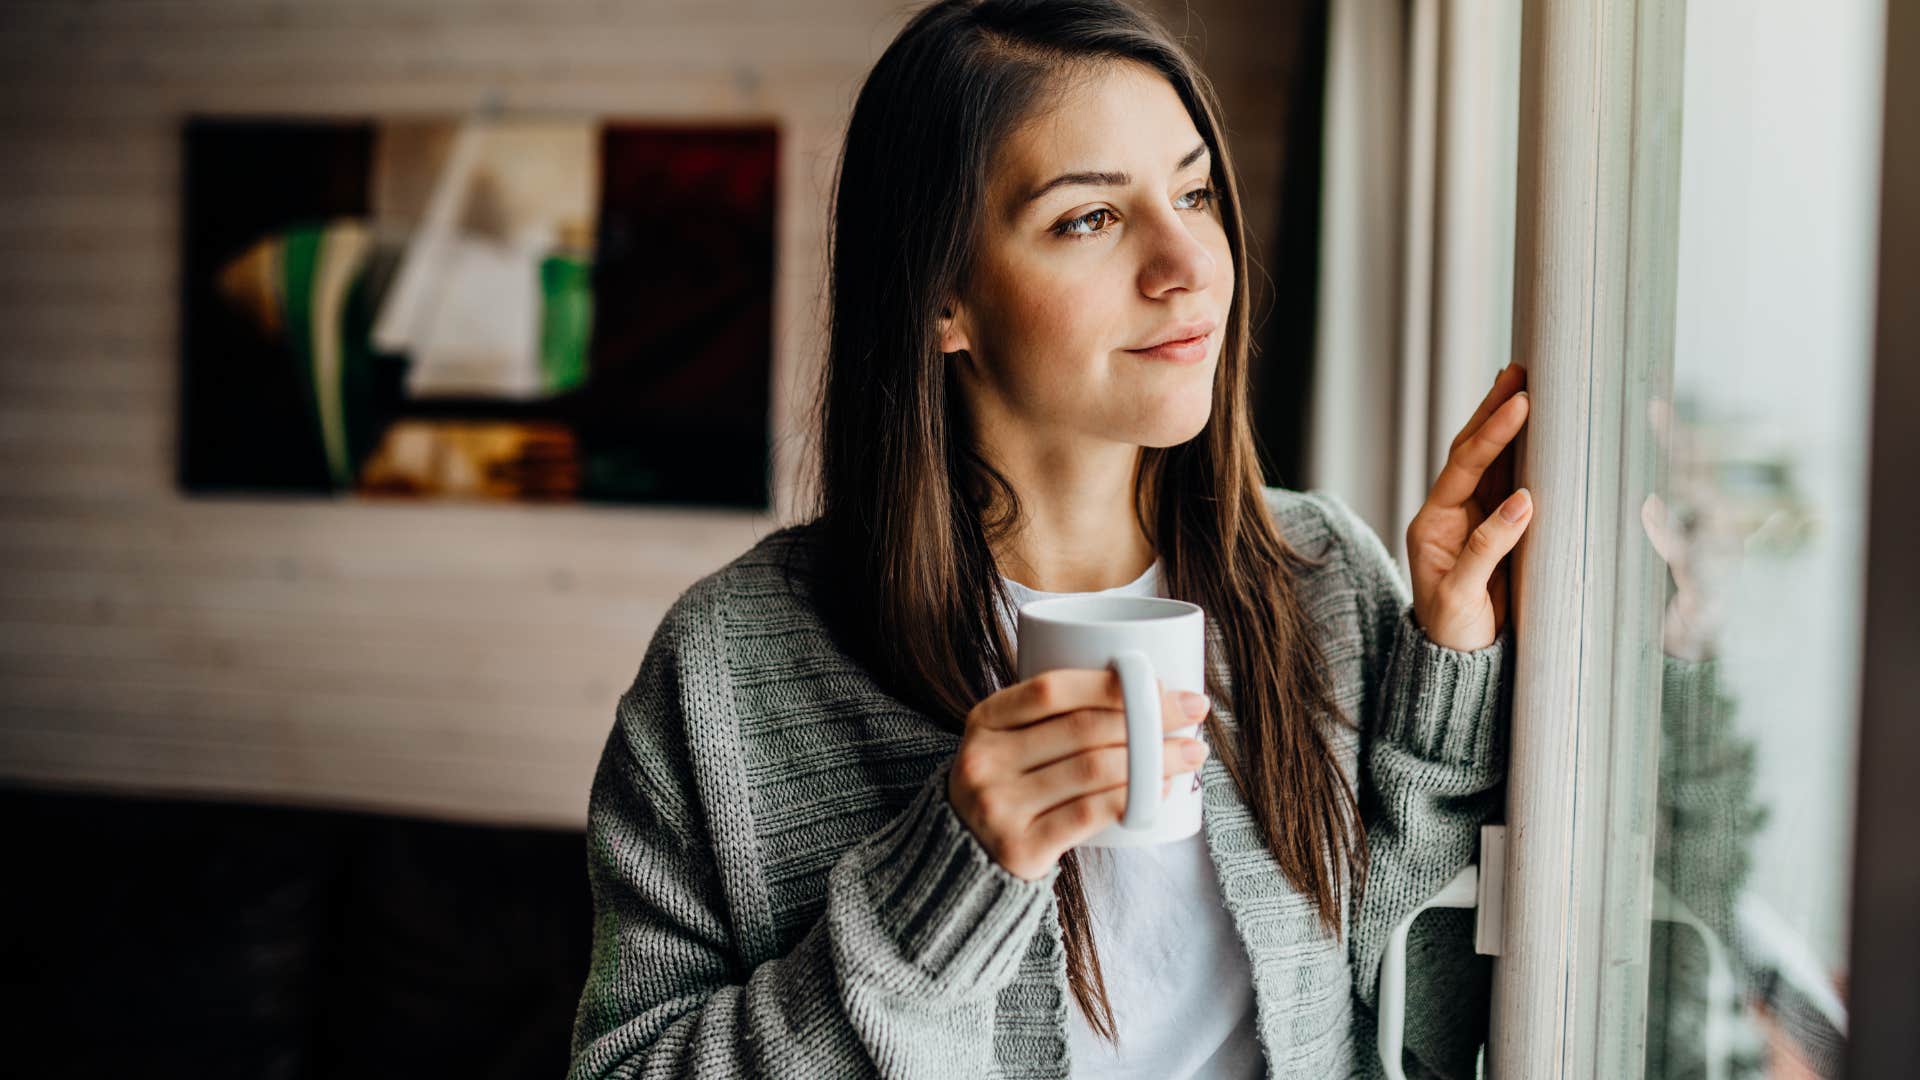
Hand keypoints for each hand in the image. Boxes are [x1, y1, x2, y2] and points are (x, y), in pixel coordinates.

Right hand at [947, 670, 1211, 880]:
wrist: (964, 856)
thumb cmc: (1009, 786)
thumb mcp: (1008, 741)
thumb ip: (1052, 715)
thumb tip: (1148, 690)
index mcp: (984, 720)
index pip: (1053, 689)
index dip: (1112, 683)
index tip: (1161, 684)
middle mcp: (985, 760)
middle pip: (1083, 729)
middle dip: (1149, 718)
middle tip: (1193, 713)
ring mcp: (998, 806)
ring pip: (1094, 770)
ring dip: (1155, 759)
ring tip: (1190, 753)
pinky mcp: (1020, 848)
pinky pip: (1090, 814)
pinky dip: (1134, 799)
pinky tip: (1162, 790)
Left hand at [1407, 363, 1533, 650]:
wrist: (1458, 662)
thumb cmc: (1454, 633)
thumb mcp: (1463, 596)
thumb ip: (1487, 549)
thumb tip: (1524, 501)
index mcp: (1432, 525)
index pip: (1464, 467)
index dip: (1492, 435)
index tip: (1520, 404)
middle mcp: (1449, 514)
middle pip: (1470, 451)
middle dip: (1492, 410)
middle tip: (1519, 370)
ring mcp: (1471, 519)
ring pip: (1489, 461)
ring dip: (1505, 423)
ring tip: (1523, 383)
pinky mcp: (1493, 529)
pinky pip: (1506, 482)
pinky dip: (1520, 453)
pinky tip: (1534, 429)